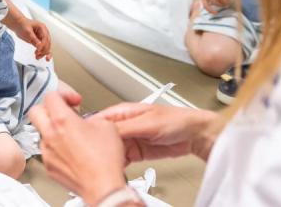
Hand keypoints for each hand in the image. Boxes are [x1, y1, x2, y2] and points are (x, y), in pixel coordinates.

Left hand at [13, 16, 51, 60]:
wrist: (17, 25)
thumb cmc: (22, 25)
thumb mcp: (27, 31)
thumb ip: (33, 38)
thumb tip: (39, 45)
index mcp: (42, 28)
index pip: (45, 38)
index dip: (43, 45)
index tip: (38, 50)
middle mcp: (43, 33)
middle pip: (47, 43)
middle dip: (44, 50)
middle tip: (37, 54)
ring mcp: (41, 37)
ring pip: (46, 47)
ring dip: (43, 53)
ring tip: (37, 57)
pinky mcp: (38, 41)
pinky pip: (42, 48)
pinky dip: (42, 53)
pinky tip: (40, 57)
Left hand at [29, 92, 126, 204]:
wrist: (103, 186)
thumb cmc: (104, 160)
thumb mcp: (105, 125)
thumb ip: (91, 117)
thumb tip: (87, 121)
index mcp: (62, 120)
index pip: (51, 96)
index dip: (63, 94)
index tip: (72, 100)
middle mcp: (50, 135)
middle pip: (36, 111)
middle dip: (49, 109)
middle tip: (62, 112)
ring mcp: (47, 152)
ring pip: (41, 133)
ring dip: (52, 130)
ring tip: (69, 134)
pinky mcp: (49, 167)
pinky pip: (47, 151)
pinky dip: (56, 148)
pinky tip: (71, 151)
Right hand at [96, 103, 216, 161]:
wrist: (194, 135)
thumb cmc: (176, 120)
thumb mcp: (147, 123)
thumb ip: (125, 128)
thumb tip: (104, 132)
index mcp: (124, 112)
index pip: (99, 120)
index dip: (90, 130)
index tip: (85, 141)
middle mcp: (125, 125)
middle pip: (103, 137)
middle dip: (98, 147)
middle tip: (95, 158)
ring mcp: (130, 140)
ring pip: (111, 150)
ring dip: (108, 158)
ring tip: (105, 165)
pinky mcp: (136, 152)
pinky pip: (122, 159)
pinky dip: (118, 165)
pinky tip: (116, 169)